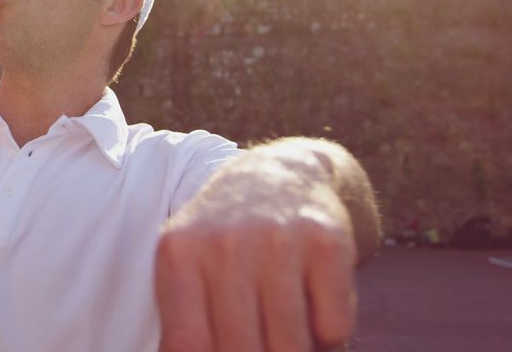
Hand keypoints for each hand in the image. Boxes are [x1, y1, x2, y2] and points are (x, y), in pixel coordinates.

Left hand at [155, 154, 357, 351]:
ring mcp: (277, 241)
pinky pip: (332, 329)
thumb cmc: (224, 242)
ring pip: (289, 347)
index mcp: (179, 254)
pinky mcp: (327, 244)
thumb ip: (183, 325)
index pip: (188, 346)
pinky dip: (328, 337)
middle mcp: (225, 244)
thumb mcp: (185, 269)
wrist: (279, 176)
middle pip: (240, 351)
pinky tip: (312, 306)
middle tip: (258, 344)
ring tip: (282, 333)